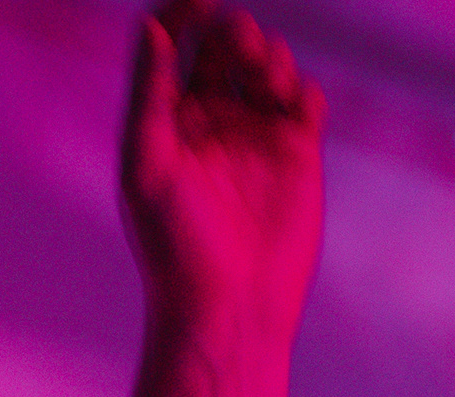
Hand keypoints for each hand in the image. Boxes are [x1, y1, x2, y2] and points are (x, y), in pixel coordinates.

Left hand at [121, 3, 325, 349]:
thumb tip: (153, 27)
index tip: (201, 2)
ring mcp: (258, 135)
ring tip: (267, 83)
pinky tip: (293, 108)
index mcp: (170, 115)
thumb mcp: (147, 166)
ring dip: (272, 55)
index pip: (175, 39)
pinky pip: (307, 98)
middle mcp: (213, 118)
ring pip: (270, 62)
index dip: (186, 11)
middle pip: (225, 41)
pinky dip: (304, 88)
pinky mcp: (299, 157)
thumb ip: (148, 95)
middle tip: (241, 48)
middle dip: (235, 30)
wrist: (229, 309)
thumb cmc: (176, 247)